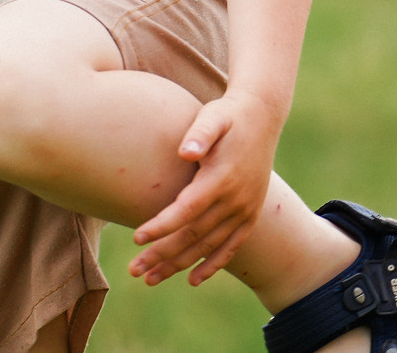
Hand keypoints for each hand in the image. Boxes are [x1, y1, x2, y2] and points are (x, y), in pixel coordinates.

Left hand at [128, 89, 282, 286]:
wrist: (262, 117)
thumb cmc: (228, 116)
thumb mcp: (213, 117)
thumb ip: (200, 133)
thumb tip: (186, 152)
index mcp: (222, 178)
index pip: (187, 210)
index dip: (162, 226)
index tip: (137, 237)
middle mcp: (235, 200)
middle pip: (194, 235)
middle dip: (162, 254)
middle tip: (134, 269)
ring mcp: (244, 210)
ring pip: (208, 246)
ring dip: (179, 265)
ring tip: (150, 278)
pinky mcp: (250, 215)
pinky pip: (231, 247)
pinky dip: (212, 265)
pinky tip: (192, 280)